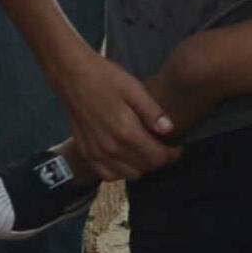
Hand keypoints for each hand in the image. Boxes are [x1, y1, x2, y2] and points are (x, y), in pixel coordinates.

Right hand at [52, 50, 177, 182]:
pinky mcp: (85, 153)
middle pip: (145, 168)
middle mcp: (111, 148)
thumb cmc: (107, 79)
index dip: (171, 154)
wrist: (73, 77)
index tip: (177, 147)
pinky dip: (120, 171)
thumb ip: (152, 112)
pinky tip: (125, 157)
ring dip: (141, 166)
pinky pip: (108, 175)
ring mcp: (96, 153)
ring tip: (145, 150)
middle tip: (163, 147)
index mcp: (126, 132)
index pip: (157, 157)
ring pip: (128, 175)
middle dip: (158, 160)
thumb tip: (170, 130)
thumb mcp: (134, 88)